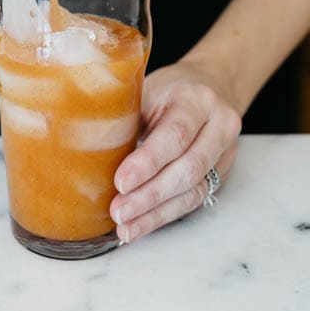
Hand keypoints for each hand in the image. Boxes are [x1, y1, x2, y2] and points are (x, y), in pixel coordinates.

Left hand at [110, 59, 241, 242]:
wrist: (211, 84)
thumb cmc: (171, 88)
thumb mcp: (149, 89)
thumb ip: (128, 115)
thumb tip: (85, 145)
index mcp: (198, 99)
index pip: (175, 135)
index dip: (148, 162)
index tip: (121, 181)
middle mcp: (219, 126)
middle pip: (187, 168)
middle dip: (150, 194)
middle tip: (118, 209)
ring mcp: (224, 152)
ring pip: (193, 190)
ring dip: (156, 212)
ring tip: (126, 225)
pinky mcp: (220, 173)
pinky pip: (193, 200)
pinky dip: (164, 215)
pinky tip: (140, 224)